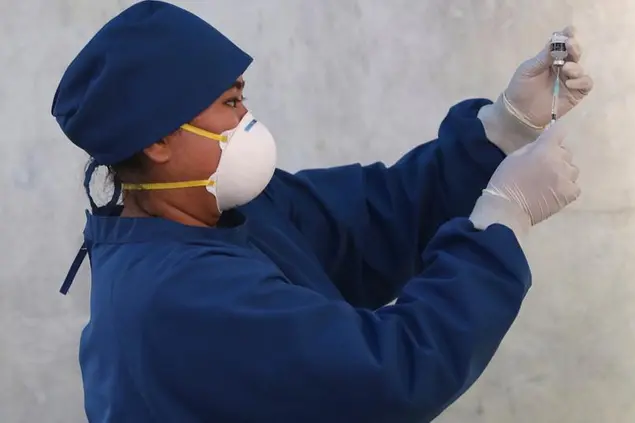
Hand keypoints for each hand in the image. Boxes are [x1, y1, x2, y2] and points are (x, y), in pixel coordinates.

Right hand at [469, 121, 579, 239]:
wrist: (507, 208)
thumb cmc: (505, 180)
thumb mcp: (514, 157)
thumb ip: (532, 148)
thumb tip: (543, 144)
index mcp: (545, 149)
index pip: (559, 131)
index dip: (555, 134)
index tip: (551, 139)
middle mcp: (560, 161)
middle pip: (566, 152)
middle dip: (556, 156)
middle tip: (543, 167)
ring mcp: (566, 178)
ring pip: (572, 169)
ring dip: (563, 172)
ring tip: (550, 181)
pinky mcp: (569, 194)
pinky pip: (575, 186)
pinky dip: (567, 187)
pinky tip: (555, 192)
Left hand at [477, 26, 593, 155]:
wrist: (519, 111)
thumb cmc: (521, 88)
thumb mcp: (528, 70)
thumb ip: (543, 57)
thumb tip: (556, 42)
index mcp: (550, 59)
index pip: (562, 45)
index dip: (567, 36)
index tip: (570, 30)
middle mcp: (563, 67)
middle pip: (575, 54)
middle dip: (574, 48)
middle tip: (570, 45)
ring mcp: (570, 80)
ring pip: (581, 68)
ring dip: (576, 67)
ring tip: (565, 69)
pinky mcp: (575, 94)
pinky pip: (586, 84)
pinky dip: (581, 81)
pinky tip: (570, 83)